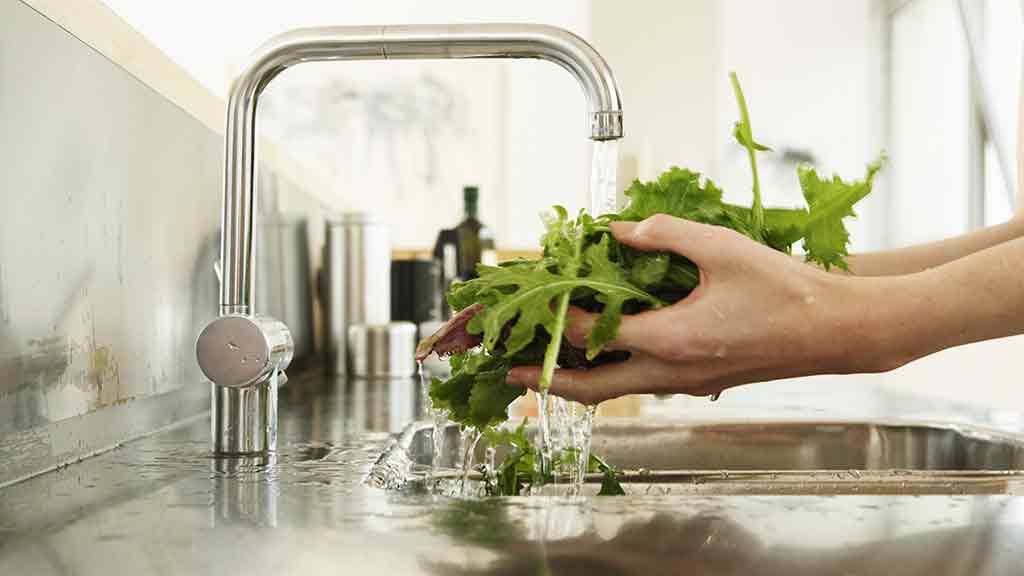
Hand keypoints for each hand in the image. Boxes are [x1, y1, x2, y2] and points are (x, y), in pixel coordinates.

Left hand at [506, 214, 903, 403]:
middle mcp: (672, 373)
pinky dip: (610, 373)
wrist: (839, 330)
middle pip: (590, 389)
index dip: (553, 317)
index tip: (527, 303)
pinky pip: (640, 384)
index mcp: (671, 341)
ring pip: (614, 392)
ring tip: (545, 361)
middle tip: (507, 374)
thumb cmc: (787, 289)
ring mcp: (686, 384)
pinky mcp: (700, 382)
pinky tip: (605, 349)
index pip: (590, 334)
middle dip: (543, 382)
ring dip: (575, 379)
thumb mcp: (721, 248)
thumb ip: (662, 233)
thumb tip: (615, 227)